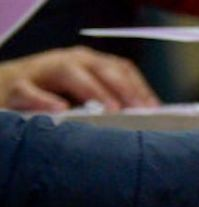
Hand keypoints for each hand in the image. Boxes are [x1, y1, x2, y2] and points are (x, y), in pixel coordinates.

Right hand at [0, 47, 157, 111]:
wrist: (3, 91)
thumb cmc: (51, 98)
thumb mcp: (83, 98)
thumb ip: (110, 106)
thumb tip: (145, 124)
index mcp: (88, 64)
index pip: (120, 68)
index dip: (140, 87)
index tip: (156, 110)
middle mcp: (68, 62)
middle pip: (100, 67)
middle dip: (122, 88)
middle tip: (139, 110)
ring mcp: (41, 71)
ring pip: (68, 72)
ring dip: (92, 89)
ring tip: (110, 109)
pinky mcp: (16, 87)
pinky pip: (30, 91)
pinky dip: (45, 100)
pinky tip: (61, 111)